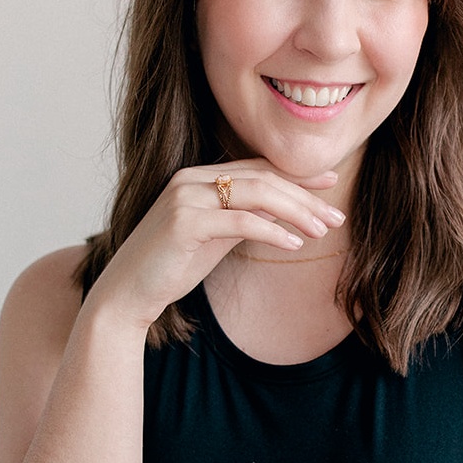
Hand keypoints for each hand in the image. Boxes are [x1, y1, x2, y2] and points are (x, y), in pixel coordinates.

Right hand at [81, 159, 344, 329]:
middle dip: (305, 195)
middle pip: (263, 178)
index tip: (331, 183)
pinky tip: (295, 243)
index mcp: (198, 177)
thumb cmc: (171, 266)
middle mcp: (191, 179)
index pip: (258, 168)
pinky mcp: (184, 222)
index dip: (297, 175)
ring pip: (257, 193)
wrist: (126, 294)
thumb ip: (244, 217)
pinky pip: (241, 221)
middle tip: (335, 216)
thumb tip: (285, 213)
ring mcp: (186, 197)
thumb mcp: (216, 236)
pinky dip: (273, 230)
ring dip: (297, 210)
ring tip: (323, 230)